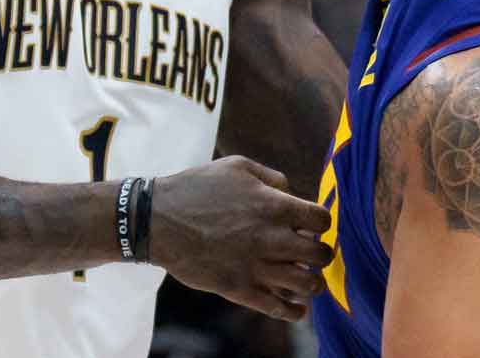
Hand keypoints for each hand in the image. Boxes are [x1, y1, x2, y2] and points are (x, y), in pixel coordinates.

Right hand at [151, 156, 333, 319]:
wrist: (158, 220)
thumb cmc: (197, 188)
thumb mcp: (238, 167)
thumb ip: (272, 178)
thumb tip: (291, 193)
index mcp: (274, 206)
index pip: (321, 221)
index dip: (321, 224)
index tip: (311, 227)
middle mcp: (271, 238)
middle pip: (320, 255)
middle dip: (322, 255)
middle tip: (314, 256)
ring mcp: (255, 266)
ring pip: (305, 285)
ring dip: (312, 284)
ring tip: (308, 281)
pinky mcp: (238, 289)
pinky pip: (276, 308)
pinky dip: (293, 311)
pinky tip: (297, 308)